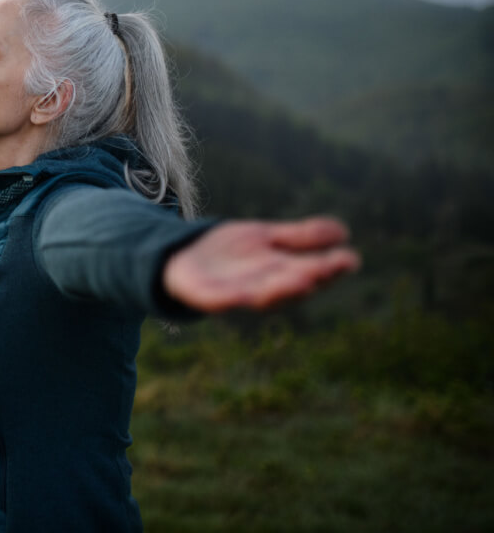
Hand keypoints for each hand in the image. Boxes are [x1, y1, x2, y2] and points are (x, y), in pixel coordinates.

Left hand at [162, 216, 360, 311]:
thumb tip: (343, 231)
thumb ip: (301, 237)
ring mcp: (234, 294)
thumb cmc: (230, 251)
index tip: (351, 259)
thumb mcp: (267, 237)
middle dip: (309, 278)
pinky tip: (244, 295)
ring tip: (303, 279)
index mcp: (280, 274)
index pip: (311, 271)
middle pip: (289, 285)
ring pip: (260, 296)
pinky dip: (232, 299)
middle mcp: (262, 288)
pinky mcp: (206, 297)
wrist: (181, 255)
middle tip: (328, 269)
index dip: (330, 268)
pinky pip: (220, 300)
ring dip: (280, 291)